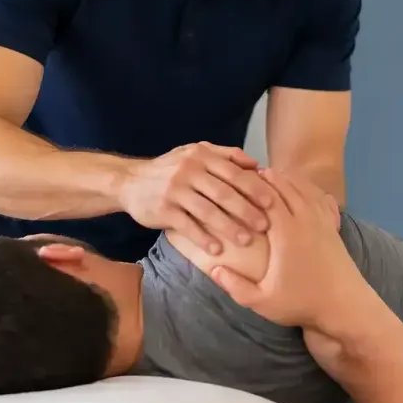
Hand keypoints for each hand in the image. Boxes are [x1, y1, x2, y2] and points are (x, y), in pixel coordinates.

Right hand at [118, 142, 275, 254]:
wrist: (130, 181)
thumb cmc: (170, 169)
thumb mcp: (195, 152)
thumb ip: (225, 155)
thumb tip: (256, 164)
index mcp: (201, 156)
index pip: (233, 172)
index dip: (255, 188)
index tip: (272, 203)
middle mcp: (189, 170)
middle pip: (224, 192)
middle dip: (247, 210)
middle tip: (265, 225)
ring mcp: (175, 190)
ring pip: (208, 211)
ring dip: (229, 227)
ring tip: (246, 240)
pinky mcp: (163, 209)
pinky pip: (187, 226)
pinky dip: (203, 238)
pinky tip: (217, 250)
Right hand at [208, 168, 364, 329]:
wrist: (345, 306)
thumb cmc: (301, 303)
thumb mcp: (262, 301)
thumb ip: (235, 286)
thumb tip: (213, 269)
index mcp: (286, 233)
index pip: (268, 198)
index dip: (253, 186)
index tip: (238, 180)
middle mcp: (305, 220)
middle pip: (286, 187)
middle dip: (269, 178)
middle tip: (251, 172)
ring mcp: (322, 221)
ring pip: (304, 190)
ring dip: (288, 180)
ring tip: (272, 175)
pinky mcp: (333, 227)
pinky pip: (320, 198)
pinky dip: (309, 188)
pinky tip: (302, 187)